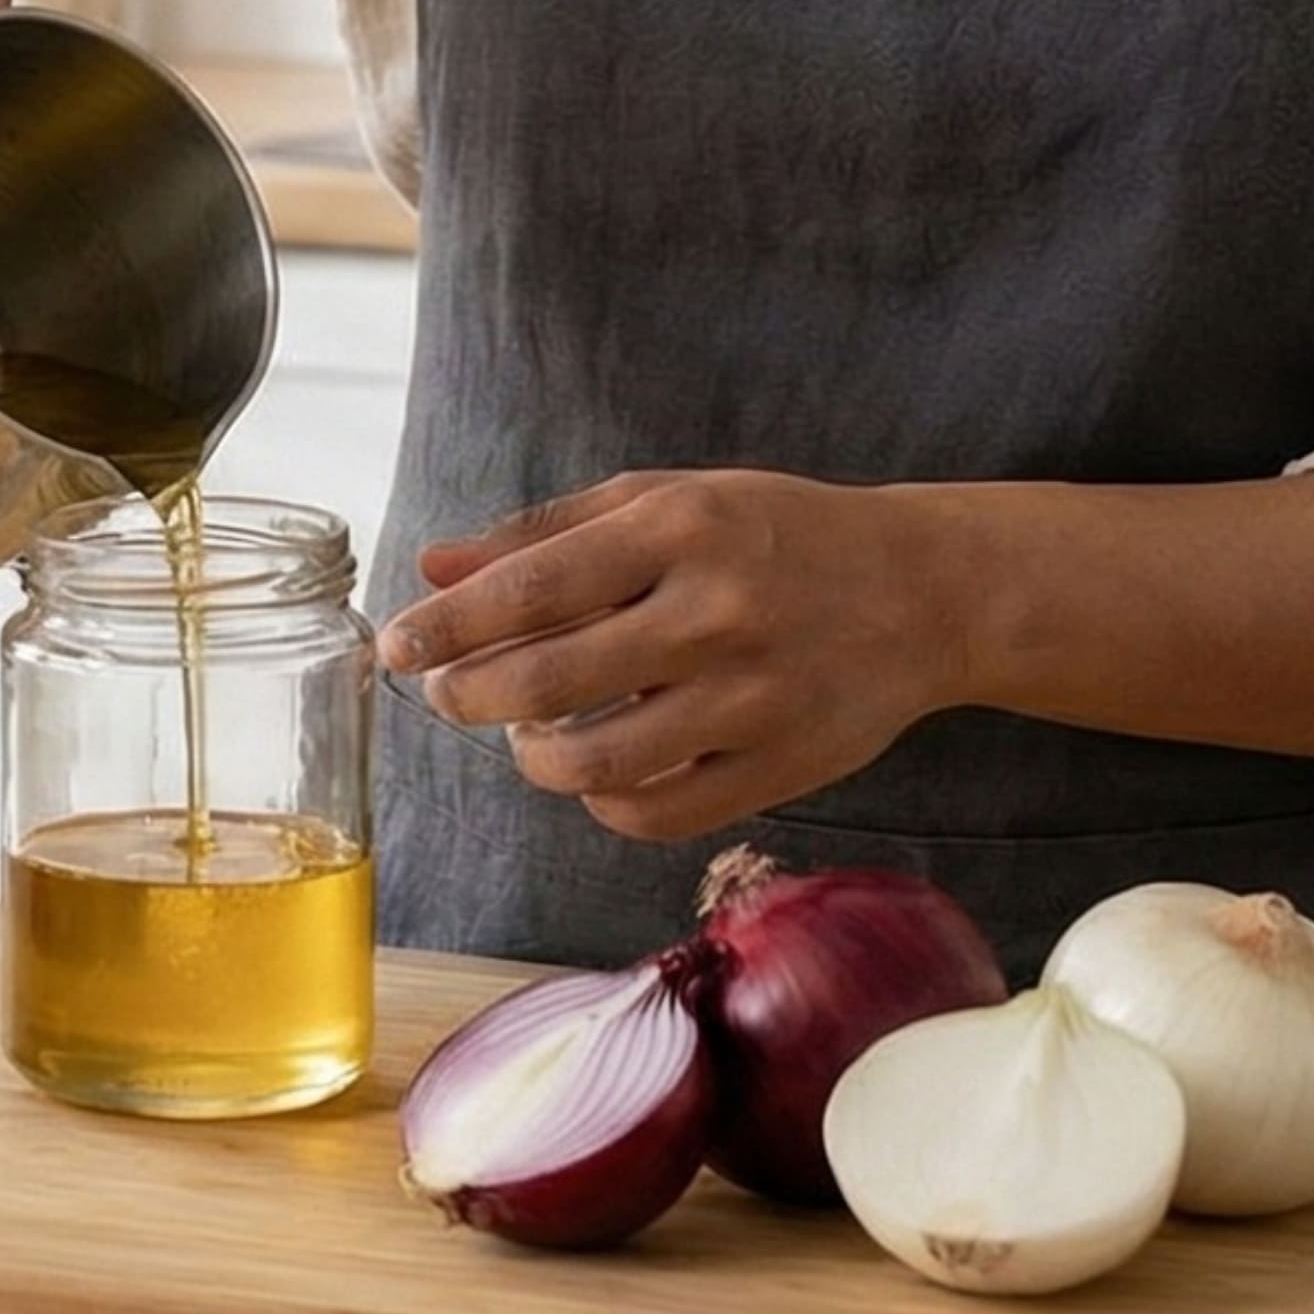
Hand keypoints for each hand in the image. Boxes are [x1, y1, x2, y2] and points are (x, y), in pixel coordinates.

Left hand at [374, 470, 958, 841]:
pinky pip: (656, 812)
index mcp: (679, 528)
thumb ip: (542, 535)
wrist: (920, 592)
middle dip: (469, 695)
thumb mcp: (661, 501)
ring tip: (523, 731)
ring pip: (597, 763)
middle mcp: (714, 613)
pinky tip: (592, 770)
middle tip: (443, 692)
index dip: (449, 624)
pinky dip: (600, 802)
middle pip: (550, 680)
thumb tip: (432, 568)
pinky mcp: (780, 769)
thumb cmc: (768, 534)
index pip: (533, 587)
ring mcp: (751, 700)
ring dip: (532, 757)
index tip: (392, 643)